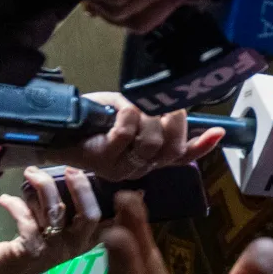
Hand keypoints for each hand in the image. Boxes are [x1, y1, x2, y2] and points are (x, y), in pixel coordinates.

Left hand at [44, 93, 223, 181]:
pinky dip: (128, 116)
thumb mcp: (125, 112)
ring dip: (146, 118)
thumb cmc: (90, 122)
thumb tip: (173, 107)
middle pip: (172, 147)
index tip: (219, 131)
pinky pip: (128, 133)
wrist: (53, 134)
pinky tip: (122, 109)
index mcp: (149, 159)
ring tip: (134, 107)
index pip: (183, 155)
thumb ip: (149, 114)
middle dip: (173, 121)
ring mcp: (123, 168)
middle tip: (164, 105)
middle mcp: (140, 168)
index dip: (203, 145)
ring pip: (152, 142)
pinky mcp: (106, 161)